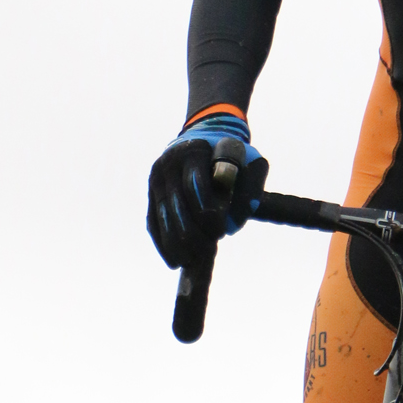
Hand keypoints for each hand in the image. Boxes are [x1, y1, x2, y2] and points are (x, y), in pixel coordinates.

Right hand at [147, 113, 268, 268]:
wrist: (205, 141)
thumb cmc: (234, 157)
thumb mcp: (251, 163)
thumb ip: (250, 187)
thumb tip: (236, 222)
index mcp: (193, 151)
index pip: (195, 185)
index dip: (207, 212)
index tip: (221, 231)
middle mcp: (169, 163)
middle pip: (176, 206)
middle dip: (191, 233)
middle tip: (208, 250)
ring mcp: (156, 180)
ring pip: (162, 218)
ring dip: (176, 244)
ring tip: (191, 261)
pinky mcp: (151, 195)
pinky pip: (153, 223)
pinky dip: (163, 244)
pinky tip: (174, 261)